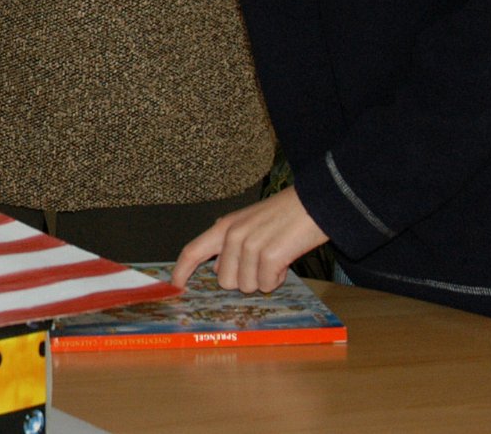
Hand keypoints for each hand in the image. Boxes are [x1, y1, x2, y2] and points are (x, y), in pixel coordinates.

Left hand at [172, 188, 328, 293]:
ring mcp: (250, 246)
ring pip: (246, 286)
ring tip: (275, 258)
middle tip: (262, 263)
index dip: (181, 271)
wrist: (315, 204)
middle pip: (224, 281)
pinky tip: (285, 262)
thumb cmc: (284, 215)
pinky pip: (267, 285)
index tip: (175, 286)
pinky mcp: (269, 256)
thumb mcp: (249, 223)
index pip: (192, 251)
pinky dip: (277, 279)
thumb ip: (230, 244)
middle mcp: (233, 236)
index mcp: (224, 227)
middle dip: (244, 279)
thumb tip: (217, 271)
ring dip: (263, 279)